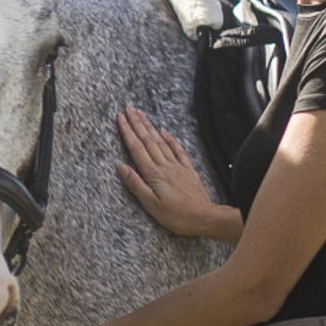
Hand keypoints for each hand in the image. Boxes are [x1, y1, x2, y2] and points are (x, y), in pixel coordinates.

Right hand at [117, 105, 241, 243]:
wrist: (205, 218)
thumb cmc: (176, 216)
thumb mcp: (150, 205)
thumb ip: (135, 184)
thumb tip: (121, 166)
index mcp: (153, 174)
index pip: (137, 149)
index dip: (127, 132)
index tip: (120, 118)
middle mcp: (165, 166)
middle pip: (148, 140)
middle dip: (136, 123)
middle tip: (128, 108)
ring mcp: (177, 167)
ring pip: (161, 142)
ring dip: (150, 127)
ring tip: (142, 114)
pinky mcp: (188, 171)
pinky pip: (178, 151)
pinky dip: (170, 139)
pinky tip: (165, 131)